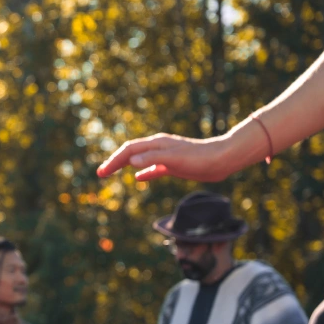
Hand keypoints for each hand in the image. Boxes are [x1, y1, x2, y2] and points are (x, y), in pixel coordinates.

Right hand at [96, 133, 232, 181]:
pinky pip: (153, 168)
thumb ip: (152, 159)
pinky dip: (143, 172)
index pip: (128, 150)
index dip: (114, 161)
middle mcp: (158, 148)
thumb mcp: (174, 159)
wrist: (223, 159)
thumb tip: (131, 161)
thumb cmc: (199, 159)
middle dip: (114, 162)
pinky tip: (138, 178)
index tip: (102, 173)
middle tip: (100, 174)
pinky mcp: (174, 165)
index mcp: (156, 144)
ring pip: (139, 160)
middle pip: (130, 153)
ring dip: (125, 166)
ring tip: (113, 173)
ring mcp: (166, 156)